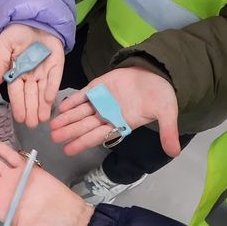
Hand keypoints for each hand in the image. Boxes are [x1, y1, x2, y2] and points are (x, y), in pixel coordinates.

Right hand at [0, 25, 64, 125]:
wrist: (34, 17)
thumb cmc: (16, 31)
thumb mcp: (3, 44)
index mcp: (16, 71)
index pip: (16, 92)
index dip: (17, 105)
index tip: (18, 118)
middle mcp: (30, 74)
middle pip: (30, 95)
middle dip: (30, 110)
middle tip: (31, 124)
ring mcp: (44, 71)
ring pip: (42, 92)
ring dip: (41, 106)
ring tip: (41, 120)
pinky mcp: (56, 65)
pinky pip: (54, 79)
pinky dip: (51, 89)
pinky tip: (49, 100)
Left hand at [50, 68, 180, 156]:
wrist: (158, 73)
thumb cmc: (160, 95)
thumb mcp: (167, 113)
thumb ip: (167, 131)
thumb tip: (175, 153)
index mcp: (120, 123)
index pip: (98, 136)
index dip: (82, 143)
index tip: (68, 150)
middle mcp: (107, 114)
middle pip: (84, 126)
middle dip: (69, 132)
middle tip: (52, 139)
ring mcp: (101, 100)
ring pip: (80, 112)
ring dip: (66, 119)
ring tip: (51, 126)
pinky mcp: (98, 86)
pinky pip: (82, 95)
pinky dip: (71, 100)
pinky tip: (59, 107)